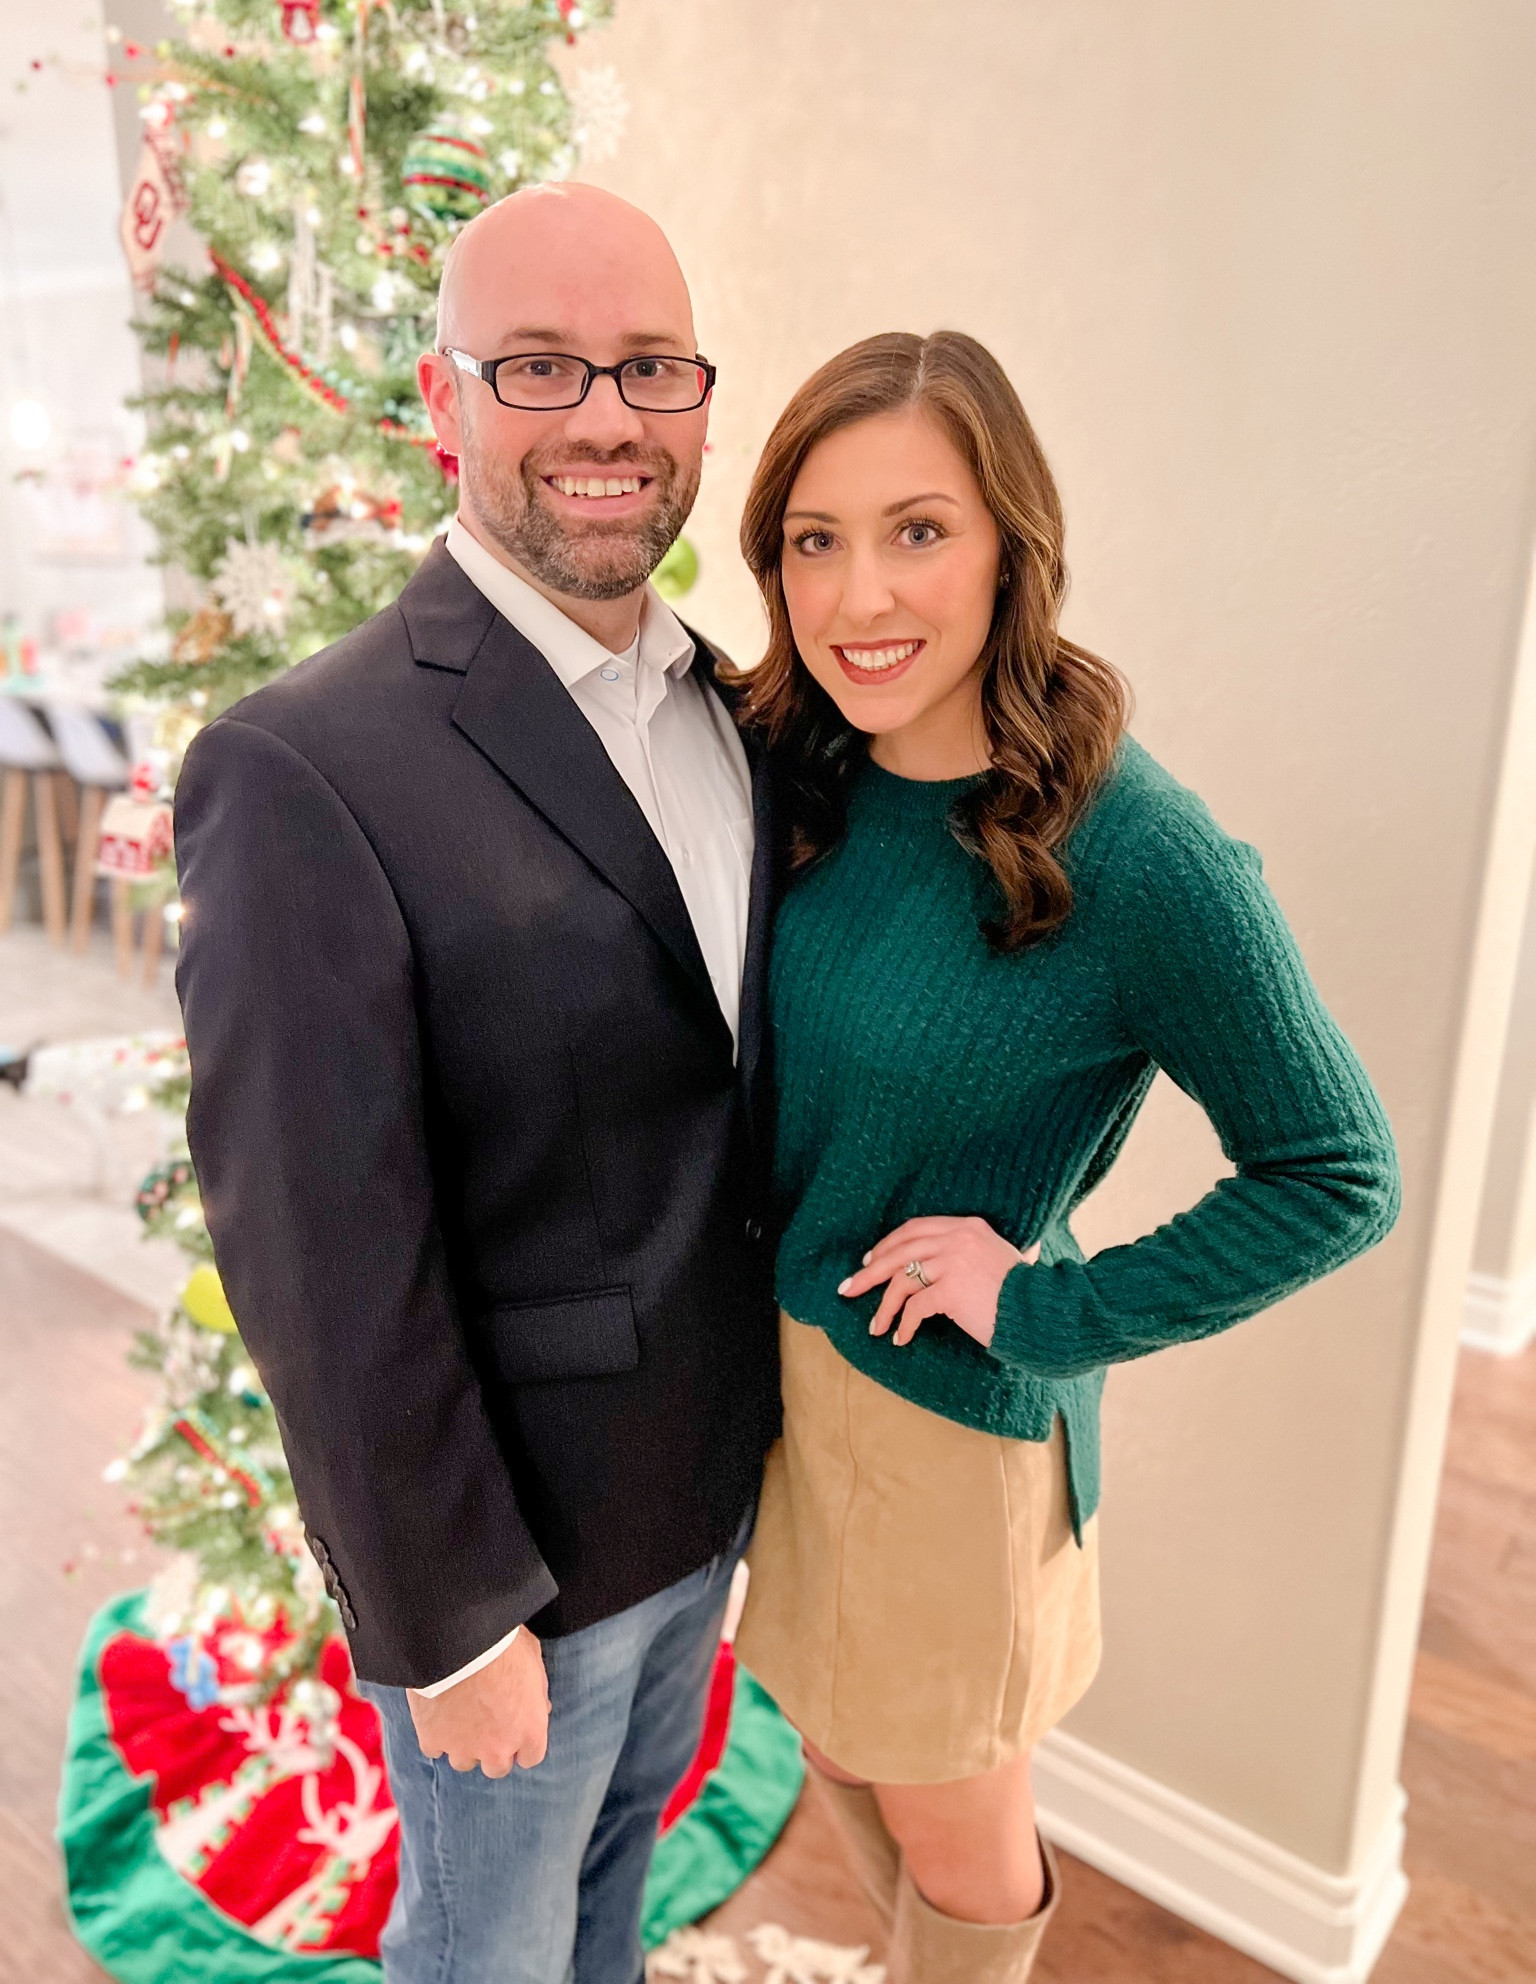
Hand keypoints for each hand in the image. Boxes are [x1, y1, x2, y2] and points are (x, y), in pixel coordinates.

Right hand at [407, 1626, 550, 1777]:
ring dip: (463, 1744)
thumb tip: (540, 1708)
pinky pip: (434, 1748)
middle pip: (497, 1767)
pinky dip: (435, 1735)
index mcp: (529, 1731)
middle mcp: (498, 1749)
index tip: (514, 1728)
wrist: (460, 1640)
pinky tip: (437, 1715)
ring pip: (464, 1762)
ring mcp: (464, 1748)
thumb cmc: (503, 1643)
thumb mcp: (534, 1659)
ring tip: (459, 1717)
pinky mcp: (433, 1740)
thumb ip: (537, 1692)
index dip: (522, 1744)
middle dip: (493, 1748)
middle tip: (486, 1722)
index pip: (531, 1757)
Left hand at [838, 1217, 1042, 1348]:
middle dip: (870, 1272)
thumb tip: (959, 1261)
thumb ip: (980, 1252)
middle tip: (849, 1288)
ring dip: (883, 1306)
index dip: (889, 1245)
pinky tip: (901, 1338)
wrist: (1043, 1313)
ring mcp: (953, 1261)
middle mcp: (958, 1238)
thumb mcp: (1003, 1258)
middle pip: (900, 1251)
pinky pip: (915, 1307)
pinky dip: (904, 1324)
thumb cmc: (1025, 1293)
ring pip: (901, 1281)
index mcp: (967, 1226)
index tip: (870, 1260)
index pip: (915, 1229)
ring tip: (875, 1327)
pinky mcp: (952, 1288)